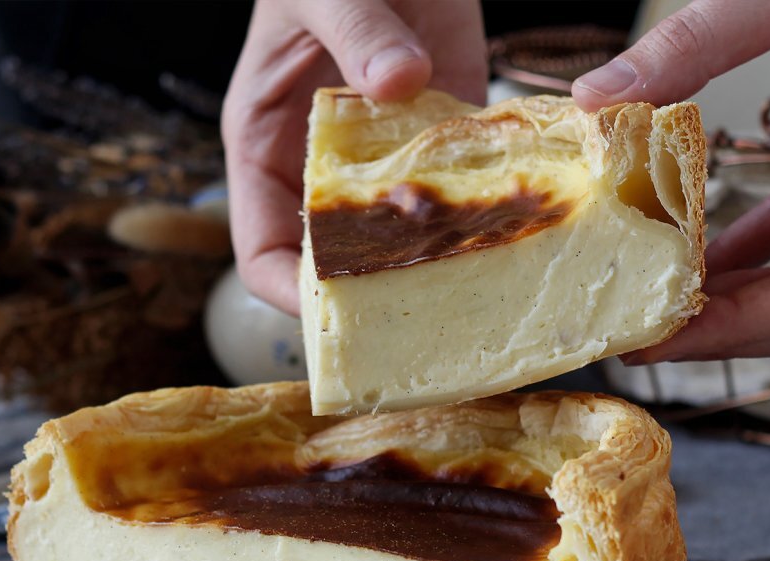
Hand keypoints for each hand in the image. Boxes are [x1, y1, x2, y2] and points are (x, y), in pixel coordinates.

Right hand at [221, 0, 486, 314]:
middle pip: (332, 266)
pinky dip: (475, 215)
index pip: (262, 251)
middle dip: (367, 297)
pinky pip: (451, 193)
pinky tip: (506, 232)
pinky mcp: (436, 139)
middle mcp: (322, 171)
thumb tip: (397, 81)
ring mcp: (381, 161)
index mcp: (266, 149)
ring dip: (428, 266)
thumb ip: (356, 29)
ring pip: (395, 242)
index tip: (334, 318)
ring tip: (469, 290)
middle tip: (417, 321)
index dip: (289, 293)